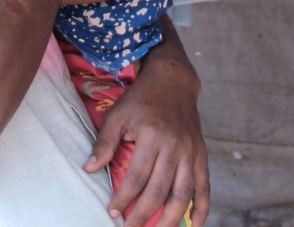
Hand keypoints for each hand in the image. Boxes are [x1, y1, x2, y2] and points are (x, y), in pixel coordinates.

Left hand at [86, 22, 208, 225]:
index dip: (123, 198)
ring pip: (183, 193)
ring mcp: (190, 151)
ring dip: (171, 218)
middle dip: (143, 214)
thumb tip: (89, 169)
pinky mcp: (201, 154)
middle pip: (159, 190)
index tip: (112, 213)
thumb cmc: (141, 99)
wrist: (173, 81)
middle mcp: (174, 146)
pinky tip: (194, 225)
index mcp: (152, 136)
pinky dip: (201, 208)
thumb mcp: (118, 114)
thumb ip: (104, 142)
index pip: (137, 177)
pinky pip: (204, 186)